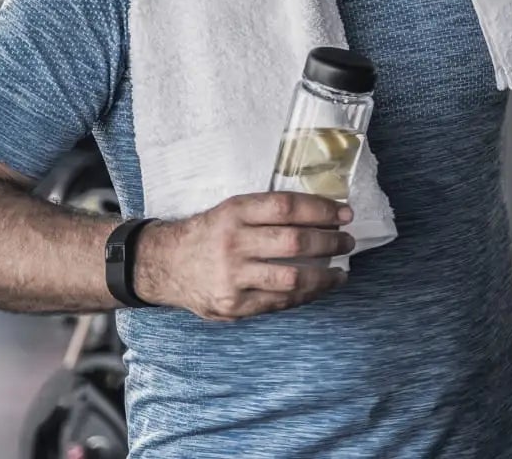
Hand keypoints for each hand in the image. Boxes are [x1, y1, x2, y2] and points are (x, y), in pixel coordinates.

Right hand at [133, 192, 354, 320]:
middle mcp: (232, 243)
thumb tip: (325, 212)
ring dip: (325, 275)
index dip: (322, 209)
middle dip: (330, 242)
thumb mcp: (231, 210)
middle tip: (347, 241)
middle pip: (294, 242)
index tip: (345, 213)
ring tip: (341, 271)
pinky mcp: (233, 305)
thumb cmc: (210, 234)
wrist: (164, 264)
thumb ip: (268, 211)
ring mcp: (232, 277)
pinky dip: (307, 295)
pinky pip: (280, 302)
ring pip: (292, 277)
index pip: (287, 207)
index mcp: (234, 212)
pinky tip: (320, 288)